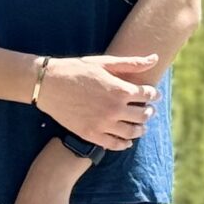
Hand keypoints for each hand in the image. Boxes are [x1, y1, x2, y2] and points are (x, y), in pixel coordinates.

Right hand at [35, 54, 161, 150]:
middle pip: (143, 115)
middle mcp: (115, 109)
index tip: (153, 94)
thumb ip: (131, 63)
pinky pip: (114, 144)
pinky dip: (124, 144)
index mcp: (120, 89)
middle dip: (148, 112)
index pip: (147, 95)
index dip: (153, 94)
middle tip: (148, 110)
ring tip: (140, 127)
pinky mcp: (90, 134)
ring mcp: (103, 124)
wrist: (48, 84)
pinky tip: (127, 141)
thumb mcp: (104, 63)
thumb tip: (155, 58)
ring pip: (132, 132)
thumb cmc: (76, 70)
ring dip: (140, 129)